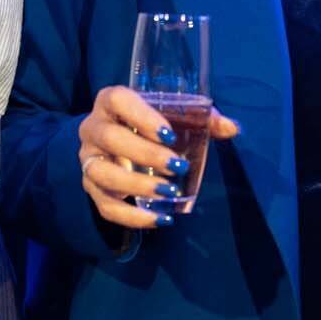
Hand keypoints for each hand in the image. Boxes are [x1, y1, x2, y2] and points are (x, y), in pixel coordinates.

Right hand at [75, 86, 239, 229]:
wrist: (116, 140)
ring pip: (103, 174)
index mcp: (111, 101)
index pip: (118, 100)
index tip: (169, 134)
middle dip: (146, 154)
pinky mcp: (91, 187)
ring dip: (136, 185)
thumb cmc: (149, 122)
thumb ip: (203, 119)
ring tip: (168, 193)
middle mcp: (93, 128)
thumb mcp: (173, 115)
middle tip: (177, 166)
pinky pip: (105, 206)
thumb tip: (232, 128)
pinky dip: (132, 217)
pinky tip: (160, 219)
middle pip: (111, 138)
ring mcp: (89, 159)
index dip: (141, 116)